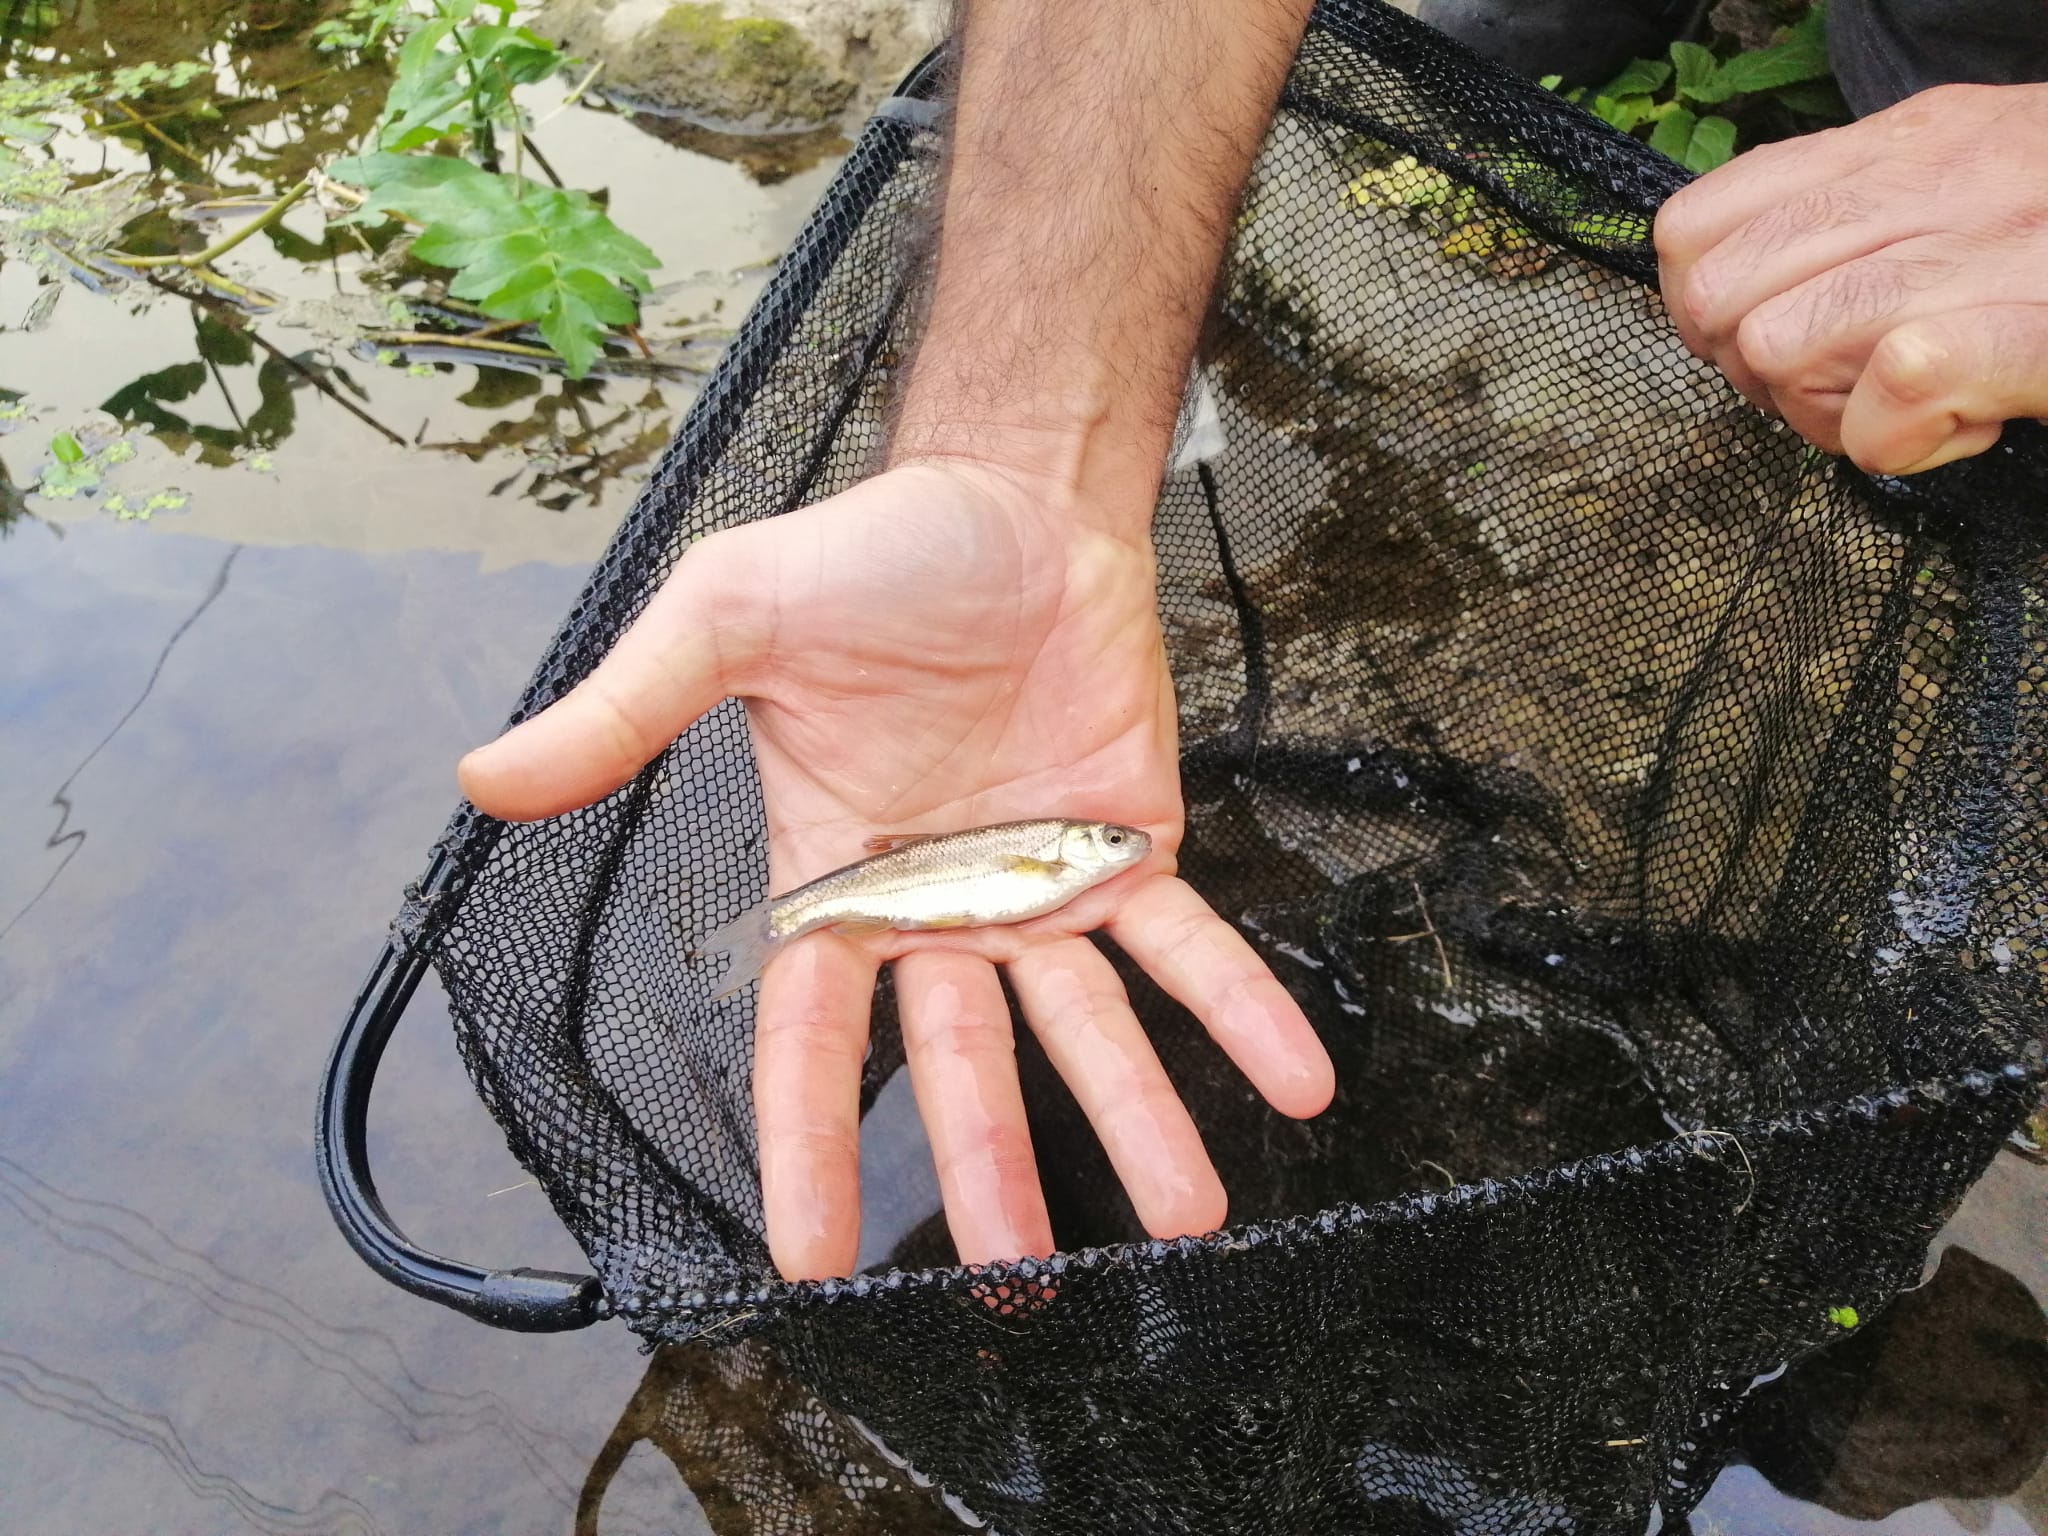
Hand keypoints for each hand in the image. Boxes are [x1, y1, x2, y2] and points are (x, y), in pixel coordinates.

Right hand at [459, 459, 1334, 1279]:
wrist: (1008, 499)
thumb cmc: (864, 559)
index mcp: (834, 881)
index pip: (811, 1035)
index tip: (812, 1259)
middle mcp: (939, 907)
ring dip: (1140, 1117)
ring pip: (1088, 1028)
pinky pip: (1189, 944)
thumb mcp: (724, 622)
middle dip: (993, 1166)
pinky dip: (1241, 1007)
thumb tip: (478, 781)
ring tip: (1192, 1214)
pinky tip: (1300, 1077)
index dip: (809, 1143)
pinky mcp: (1131, 847)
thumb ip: (624, 713)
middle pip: (964, 1061)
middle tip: (1022, 1278)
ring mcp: (1041, 887)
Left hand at [1655, 83, 2047, 475]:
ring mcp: (1980, 254)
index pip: (1698, 224)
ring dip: (1824, 413)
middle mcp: (1933, 185)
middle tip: (1842, 391)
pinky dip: (1898, 441)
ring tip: (1910, 409)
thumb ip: (1868, 218)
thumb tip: (1752, 296)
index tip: (1763, 346)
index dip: (1702, 308)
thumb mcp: (1979, 188)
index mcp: (1910, 145)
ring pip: (1779, 345)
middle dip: (1751, 372)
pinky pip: (1889, 387)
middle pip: (1718, 299)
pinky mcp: (2027, 332)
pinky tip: (1959, 429)